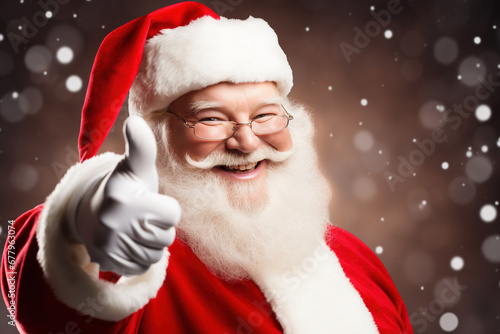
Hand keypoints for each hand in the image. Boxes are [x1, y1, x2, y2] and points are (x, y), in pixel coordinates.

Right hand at [71, 117, 180, 275]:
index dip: (167, 208)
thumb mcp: (135, 166)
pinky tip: (129, 243)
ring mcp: (108, 246)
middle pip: (166, 237)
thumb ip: (142, 146)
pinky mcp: (107, 262)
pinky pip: (142, 266)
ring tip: (136, 229)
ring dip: (151, 243)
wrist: (91, 211)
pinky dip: (141, 257)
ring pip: (156, 254)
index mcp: (124, 199)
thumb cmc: (125, 187)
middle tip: (142, 216)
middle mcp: (113, 224)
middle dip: (160, 228)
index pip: (173, 215)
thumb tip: (135, 121)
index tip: (151, 200)